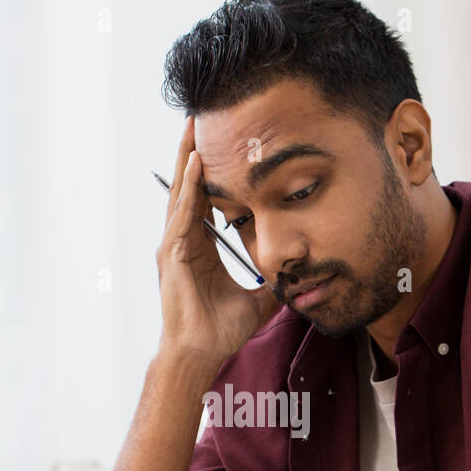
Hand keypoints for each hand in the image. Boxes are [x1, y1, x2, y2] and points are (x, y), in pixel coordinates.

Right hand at [156, 117, 280, 368]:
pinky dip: (189, 187)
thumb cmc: (219, 332)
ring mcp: (173, 246)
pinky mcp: (172, 254)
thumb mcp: (258, 300)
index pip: (204, 199)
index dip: (211, 171)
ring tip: (194, 127)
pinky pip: (182, 212)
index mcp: (199, 248)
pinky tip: (197, 163)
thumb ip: (274, 285)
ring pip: (181, 191)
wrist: (200, 353)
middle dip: (194, 152)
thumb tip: (298, 279)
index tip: (222, 144)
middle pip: (188, 186)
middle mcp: (182, 241)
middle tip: (202, 117)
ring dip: (188, 158)